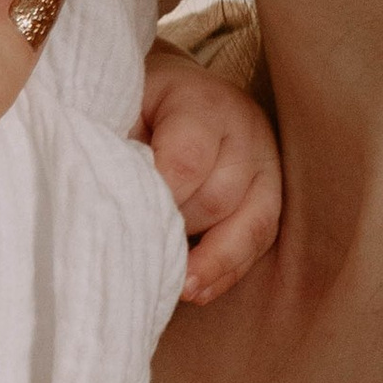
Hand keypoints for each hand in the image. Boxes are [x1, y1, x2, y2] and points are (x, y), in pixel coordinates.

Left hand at [139, 40, 282, 303]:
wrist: (175, 92)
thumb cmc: (139, 105)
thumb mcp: (121, 108)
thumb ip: (119, 147)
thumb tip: (110, 200)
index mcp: (202, 102)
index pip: (187, 161)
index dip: (159, 200)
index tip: (125, 222)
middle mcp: (245, 130)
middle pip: (218, 198)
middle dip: (179, 231)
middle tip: (138, 251)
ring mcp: (266, 163)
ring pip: (249, 224)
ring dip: (208, 261)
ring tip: (175, 288)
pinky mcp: (272, 194)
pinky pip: (259, 240)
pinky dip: (227, 270)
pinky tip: (197, 290)